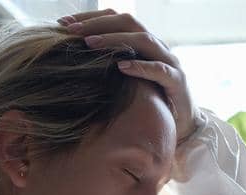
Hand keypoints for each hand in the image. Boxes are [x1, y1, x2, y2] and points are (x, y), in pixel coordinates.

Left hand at [58, 9, 200, 145]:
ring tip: (89, 44)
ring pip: (144, 40)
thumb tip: (71, 62)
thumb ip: (107, 67)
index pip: (117, 19)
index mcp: (143, 43)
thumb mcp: (124, 80)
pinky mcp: (177, 82)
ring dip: (114, 40)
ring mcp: (169, 62)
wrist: (182, 124)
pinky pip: (160, 70)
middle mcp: (157, 47)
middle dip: (98, 24)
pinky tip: (121, 67)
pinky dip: (140, 67)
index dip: (92, 18)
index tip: (63, 24)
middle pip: (129, 22)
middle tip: (70, 30)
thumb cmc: (149, 101)